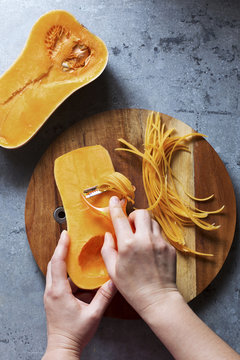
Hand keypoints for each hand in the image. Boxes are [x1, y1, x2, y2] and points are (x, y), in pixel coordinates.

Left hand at [43, 230, 115, 358]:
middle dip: (61, 250)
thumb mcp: (93, 314)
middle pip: (53, 264)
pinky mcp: (54, 300)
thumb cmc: (75, 334)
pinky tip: (79, 276)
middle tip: (69, 238)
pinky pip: (59, 282)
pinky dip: (67, 275)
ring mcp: (51, 296)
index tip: (65, 234)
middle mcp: (52, 292)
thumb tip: (114, 280)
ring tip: (75, 253)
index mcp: (59, 292)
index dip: (61, 247)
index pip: (58, 263)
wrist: (63, 349)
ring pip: (55, 273)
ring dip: (64, 262)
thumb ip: (105, 296)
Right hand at [101, 196, 177, 316]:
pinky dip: (153, 237)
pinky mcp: (169, 248)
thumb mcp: (112, 270)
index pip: (120, 219)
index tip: (114, 199)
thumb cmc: (132, 287)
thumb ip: (108, 249)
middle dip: (134, 216)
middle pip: (141, 213)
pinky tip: (150, 251)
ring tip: (141, 239)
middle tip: (130, 227)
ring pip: (152, 222)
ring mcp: (160, 242)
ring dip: (145, 226)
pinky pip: (160, 234)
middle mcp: (145, 239)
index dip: (115, 207)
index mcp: (128, 244)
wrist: (158, 299)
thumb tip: (108, 235)